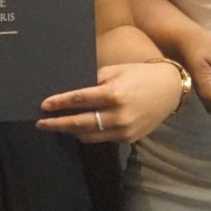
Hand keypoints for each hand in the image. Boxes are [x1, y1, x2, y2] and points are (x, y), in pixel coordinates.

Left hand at [37, 60, 184, 142]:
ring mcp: (123, 130)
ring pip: (88, 136)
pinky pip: (102, 138)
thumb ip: (93, 82)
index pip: (79, 100)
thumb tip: (71, 95)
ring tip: (59, 125)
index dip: (59, 103)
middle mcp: (118, 115)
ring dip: (71, 131)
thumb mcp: (115, 71)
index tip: (44, 106)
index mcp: (113, 94)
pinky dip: (90, 133)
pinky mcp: (128, 139)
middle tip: (41, 123)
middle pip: (79, 124)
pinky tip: (81, 127)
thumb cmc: (139, 75)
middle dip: (57, 124)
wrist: (169, 90)